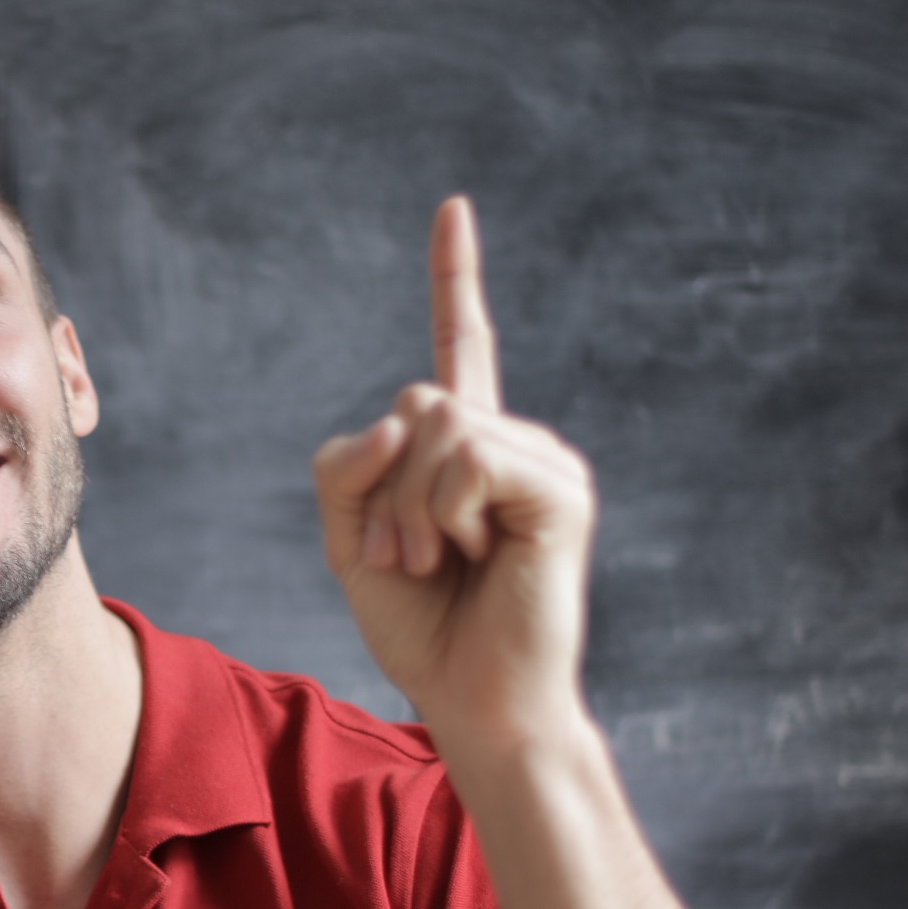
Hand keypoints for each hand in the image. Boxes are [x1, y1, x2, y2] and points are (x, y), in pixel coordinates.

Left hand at [311, 197, 595, 748]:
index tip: (452, 208)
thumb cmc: (420, 627)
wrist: (474, 701)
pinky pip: (468, 458)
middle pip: (413, 401)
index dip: (454, 280)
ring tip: (439, 563)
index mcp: (465, 450)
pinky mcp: (560, 490)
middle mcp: (510, 442)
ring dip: (408, 509)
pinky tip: (476, 554)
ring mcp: (542, 461)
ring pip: (435, 426)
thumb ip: (347, 466)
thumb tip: (400, 414)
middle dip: (382, 489)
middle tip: (408, 558)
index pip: (458, 348)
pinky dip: (444, 512)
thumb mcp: (351, 540)